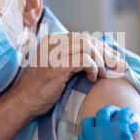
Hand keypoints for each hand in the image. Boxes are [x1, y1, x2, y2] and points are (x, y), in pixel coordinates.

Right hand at [11, 33, 126, 115]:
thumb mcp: (55, 68)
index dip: (100, 47)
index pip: (82, 38)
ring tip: (102, 74)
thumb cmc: (40, 89)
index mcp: (52, 41)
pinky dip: (93, 68)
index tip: (112, 59)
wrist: (23, 101)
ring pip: (87, 46)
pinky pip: (84, 59)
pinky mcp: (58, 65)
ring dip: (100, 61)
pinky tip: (92, 78)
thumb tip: (94, 57)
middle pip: (87, 40)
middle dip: (105, 52)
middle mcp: (53, 43)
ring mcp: (54, 53)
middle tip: (116, 65)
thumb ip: (69, 59)